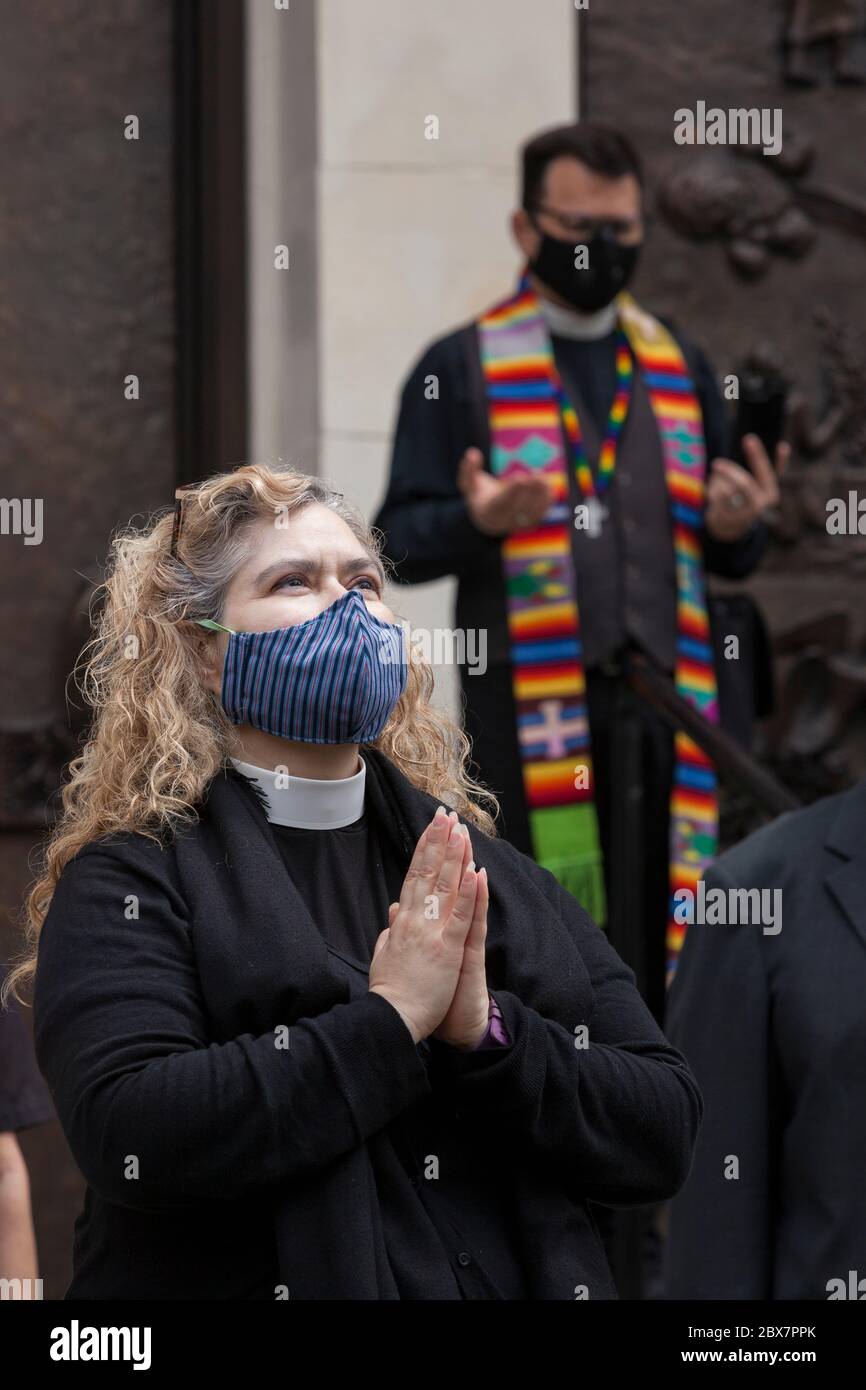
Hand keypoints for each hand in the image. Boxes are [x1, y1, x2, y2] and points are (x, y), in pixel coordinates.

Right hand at [368, 807, 478, 1043]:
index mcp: (402, 921)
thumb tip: (393, 912)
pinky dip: (470, 893)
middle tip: (446, 814)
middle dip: (438, 841)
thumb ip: (390, 932)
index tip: (432, 827)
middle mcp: (416, 920)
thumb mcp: (384, 955)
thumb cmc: (390, 992)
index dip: (424, 849)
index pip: (414, 876)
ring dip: (454, 856)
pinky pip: (462, 916)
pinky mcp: (449, 949)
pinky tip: (476, 871)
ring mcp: (432, 933)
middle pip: (428, 872)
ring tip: (461, 830)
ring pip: (445, 887)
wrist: (392, 1018)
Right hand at [457, 447, 551, 536]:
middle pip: (519, 507)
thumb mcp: (468, 484)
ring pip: (532, 511)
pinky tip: (546, 484)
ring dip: (540, 494)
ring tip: (542, 477)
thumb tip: (472, 453)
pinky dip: (545, 499)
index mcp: (488, 511)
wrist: (489, 519)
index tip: (520, 476)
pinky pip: (541, 512)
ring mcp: (518, 524)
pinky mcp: (531, 523)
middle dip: (529, 490)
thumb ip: (468, 470)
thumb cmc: (479, 496)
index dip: (511, 490)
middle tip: (537, 473)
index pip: (501, 502)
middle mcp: (504, 521)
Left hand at [704, 435, 788, 541]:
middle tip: (716, 463)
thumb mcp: (750, 484)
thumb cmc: (741, 497)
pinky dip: (712, 489)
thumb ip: (754, 468)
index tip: (782, 445)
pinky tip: (714, 494)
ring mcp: (746, 512)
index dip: (781, 460)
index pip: (774, 473)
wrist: (729, 525)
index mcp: (771, 491)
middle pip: (745, 483)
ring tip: (719, 482)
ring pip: (726, 489)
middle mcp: (763, 503)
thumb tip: (749, 441)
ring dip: (719, 481)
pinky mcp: (731, 517)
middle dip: (729, 471)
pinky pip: (717, 496)